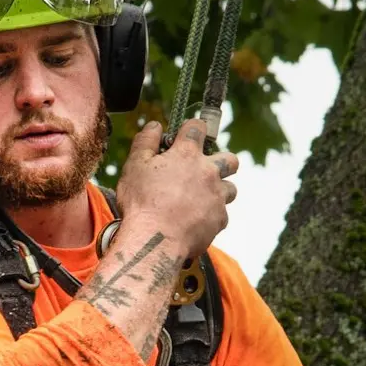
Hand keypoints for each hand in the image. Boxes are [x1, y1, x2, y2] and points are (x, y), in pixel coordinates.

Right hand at [117, 115, 233, 259]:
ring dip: (219, 190)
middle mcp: (208, 172)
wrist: (154, 240)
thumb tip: (155, 126)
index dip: (192, 129)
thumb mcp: (135, 165)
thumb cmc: (142, 202)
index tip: (186, 135)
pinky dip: (212, 215)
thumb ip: (145, 141)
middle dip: (221, 161)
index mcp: (187, 154)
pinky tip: (196, 220)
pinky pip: (222, 214)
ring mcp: (217, 197)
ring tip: (200, 198)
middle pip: (230, 159)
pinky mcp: (219, 220)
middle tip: (204, 170)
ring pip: (230, 188)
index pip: (197, 128)